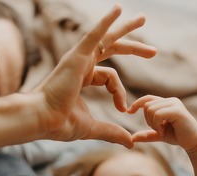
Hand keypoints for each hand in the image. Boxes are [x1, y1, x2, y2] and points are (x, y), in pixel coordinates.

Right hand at [34, 5, 155, 147]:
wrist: (43, 120)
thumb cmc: (60, 123)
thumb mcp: (93, 127)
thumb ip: (112, 132)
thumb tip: (130, 142)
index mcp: (83, 79)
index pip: (109, 78)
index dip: (120, 93)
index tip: (123, 109)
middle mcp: (81, 66)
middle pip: (110, 50)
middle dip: (132, 48)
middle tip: (153, 51)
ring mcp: (78, 59)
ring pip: (105, 39)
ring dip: (124, 29)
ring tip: (142, 18)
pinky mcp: (76, 57)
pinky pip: (93, 35)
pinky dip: (105, 22)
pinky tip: (119, 9)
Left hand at [128, 95, 196, 151]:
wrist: (193, 143)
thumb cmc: (178, 137)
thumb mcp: (159, 135)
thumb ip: (147, 135)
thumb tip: (132, 138)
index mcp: (166, 103)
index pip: (147, 98)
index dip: (137, 104)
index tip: (129, 112)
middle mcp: (170, 101)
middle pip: (147, 105)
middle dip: (148, 120)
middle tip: (158, 130)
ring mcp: (174, 104)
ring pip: (150, 110)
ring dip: (153, 123)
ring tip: (162, 130)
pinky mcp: (177, 110)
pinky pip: (157, 114)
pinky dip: (157, 125)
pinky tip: (163, 131)